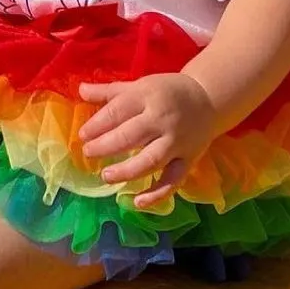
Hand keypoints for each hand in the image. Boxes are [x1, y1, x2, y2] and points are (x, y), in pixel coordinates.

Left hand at [77, 72, 218, 209]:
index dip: (97, 124)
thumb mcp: (139, 86)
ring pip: (151, 160)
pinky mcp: (188, 159)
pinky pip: (173, 180)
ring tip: (106, 176)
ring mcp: (176, 141)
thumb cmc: (166, 92)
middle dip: (106, 146)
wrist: (209, 98)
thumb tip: (80, 90)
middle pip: (131, 136)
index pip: (118, 111)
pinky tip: (138, 202)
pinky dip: (157, 194)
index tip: (82, 135)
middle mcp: (162, 119)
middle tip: (88, 153)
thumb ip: (109, 91)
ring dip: (127, 171)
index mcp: (147, 96)